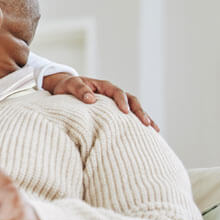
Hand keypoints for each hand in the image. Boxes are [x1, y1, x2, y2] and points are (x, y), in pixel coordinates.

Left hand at [42, 73, 159, 131]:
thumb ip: (79, 90)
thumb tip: (91, 99)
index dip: (122, 102)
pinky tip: (147, 134)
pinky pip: (129, 116)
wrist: (64, 88)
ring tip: (155, 130)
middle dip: (140, 111)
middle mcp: (112, 93)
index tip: (125, 112)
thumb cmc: (67, 87)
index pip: (117, 93)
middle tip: (146, 124)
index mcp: (104, 86)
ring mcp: (115, 102)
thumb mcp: (70, 85)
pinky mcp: (114, 111)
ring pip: (134, 108)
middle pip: (131, 100)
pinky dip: (138, 123)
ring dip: (144, 117)